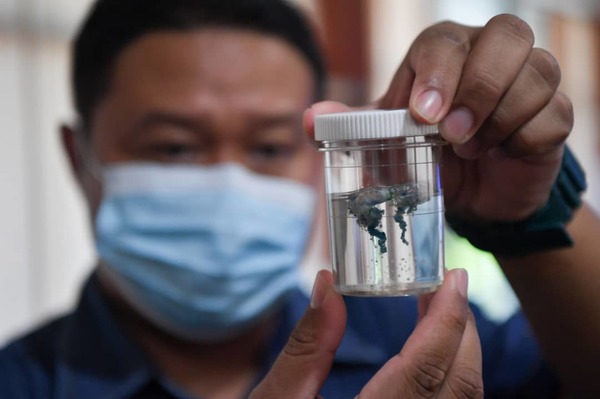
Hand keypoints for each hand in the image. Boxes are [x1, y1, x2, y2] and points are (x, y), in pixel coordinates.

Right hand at [249, 269, 482, 397]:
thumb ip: (307, 345)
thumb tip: (327, 284)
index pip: (424, 371)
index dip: (446, 320)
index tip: (453, 279)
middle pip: (459, 388)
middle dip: (462, 331)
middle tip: (449, 287)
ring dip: (460, 354)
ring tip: (442, 312)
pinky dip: (449, 378)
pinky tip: (432, 355)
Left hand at [306, 14, 572, 223]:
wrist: (469, 193)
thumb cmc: (425, 156)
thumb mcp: (384, 143)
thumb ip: (353, 126)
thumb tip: (313, 117)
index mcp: (445, 55)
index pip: (444, 39)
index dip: (438, 70)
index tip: (423, 116)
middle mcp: (491, 57)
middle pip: (507, 34)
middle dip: (479, 86)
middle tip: (453, 134)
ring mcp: (529, 82)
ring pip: (539, 70)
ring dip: (503, 115)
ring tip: (472, 148)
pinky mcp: (553, 115)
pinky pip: (554, 115)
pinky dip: (526, 139)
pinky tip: (502, 154)